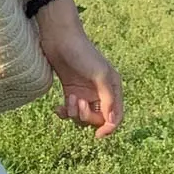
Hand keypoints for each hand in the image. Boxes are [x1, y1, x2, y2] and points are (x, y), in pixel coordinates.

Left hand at [38, 7, 123, 137]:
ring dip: (74, 113)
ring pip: (82, 117)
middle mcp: (101, 92)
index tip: (98, 135)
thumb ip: (108, 98)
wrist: (60, 38)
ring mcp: (85, 92)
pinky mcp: (71, 91)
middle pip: (97, 119)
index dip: (109, 128)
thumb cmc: (82, 53)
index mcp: (113, 88)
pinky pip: (71, 111)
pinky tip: (58, 108)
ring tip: (68, 99)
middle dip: (86, 116)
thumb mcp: (99, 75)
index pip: (115, 116)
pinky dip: (65, 112)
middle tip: (77, 103)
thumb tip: (113, 121)